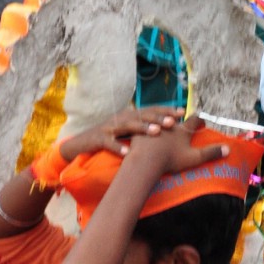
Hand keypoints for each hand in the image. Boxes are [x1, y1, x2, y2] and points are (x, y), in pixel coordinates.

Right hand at [59, 109, 177, 163]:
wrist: (81, 142)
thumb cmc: (109, 136)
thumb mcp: (127, 130)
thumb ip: (142, 127)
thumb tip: (166, 127)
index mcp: (129, 115)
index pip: (150, 110)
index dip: (165, 110)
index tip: (182, 112)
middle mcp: (121, 118)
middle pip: (141, 115)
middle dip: (158, 118)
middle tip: (173, 122)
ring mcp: (109, 127)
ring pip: (127, 126)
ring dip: (142, 128)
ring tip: (156, 132)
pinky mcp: (98, 139)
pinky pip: (108, 143)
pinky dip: (118, 147)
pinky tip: (127, 153)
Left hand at [124, 113, 227, 176]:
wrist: (146, 159)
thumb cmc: (171, 159)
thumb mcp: (193, 158)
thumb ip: (210, 153)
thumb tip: (228, 149)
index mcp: (182, 130)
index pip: (194, 120)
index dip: (199, 120)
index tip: (202, 121)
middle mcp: (169, 124)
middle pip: (176, 115)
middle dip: (178, 114)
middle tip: (180, 114)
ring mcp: (154, 126)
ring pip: (159, 116)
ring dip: (161, 116)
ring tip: (162, 117)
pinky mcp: (139, 130)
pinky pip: (142, 124)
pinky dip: (143, 124)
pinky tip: (141, 125)